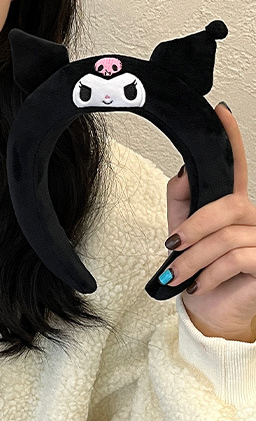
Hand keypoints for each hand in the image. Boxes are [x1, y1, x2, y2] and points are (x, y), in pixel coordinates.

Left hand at [164, 103, 255, 341]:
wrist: (207, 309)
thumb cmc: (196, 266)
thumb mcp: (180, 229)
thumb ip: (181, 198)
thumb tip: (183, 171)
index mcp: (230, 205)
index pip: (236, 166)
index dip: (231, 138)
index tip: (221, 111)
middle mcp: (252, 217)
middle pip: (228, 205)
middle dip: (193, 227)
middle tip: (172, 246)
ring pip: (225, 238)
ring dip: (193, 260)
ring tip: (179, 276)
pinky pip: (236, 259)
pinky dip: (209, 274)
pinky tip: (200, 284)